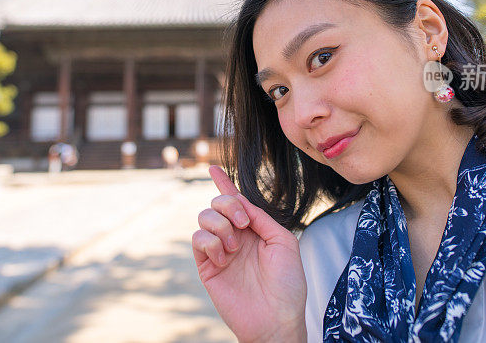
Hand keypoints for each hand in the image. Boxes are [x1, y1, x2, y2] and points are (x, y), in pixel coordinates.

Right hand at [192, 165, 306, 342]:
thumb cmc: (287, 284)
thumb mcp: (284, 242)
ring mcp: (220, 251)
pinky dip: (211, 242)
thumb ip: (261, 218)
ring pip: (204, 218)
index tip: (212, 168)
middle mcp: (235, 237)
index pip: (236, 202)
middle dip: (228, 205)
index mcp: (255, 229)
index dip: (224, 183)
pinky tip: (224, 258)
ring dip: (220, 226)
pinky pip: (198, 240)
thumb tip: (239, 202)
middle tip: (242, 223)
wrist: (276, 318)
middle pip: (217, 203)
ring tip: (234, 247)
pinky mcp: (207, 266)